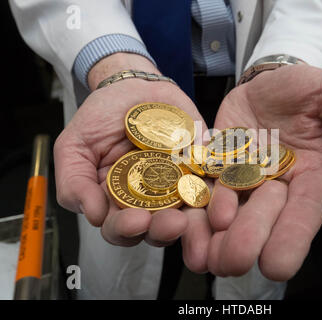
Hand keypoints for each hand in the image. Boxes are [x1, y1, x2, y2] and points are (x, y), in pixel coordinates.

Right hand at [54, 53, 210, 272]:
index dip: (126, 230)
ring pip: (186, 215)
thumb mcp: (74, 146)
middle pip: (156, 229)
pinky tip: (215, 194)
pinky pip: (211, 186)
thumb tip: (94, 215)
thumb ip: (74, 183)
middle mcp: (148, 201)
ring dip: (191, 220)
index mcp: (116, 201)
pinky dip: (214, 193)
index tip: (136, 220)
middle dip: (162, 230)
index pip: (120, 228)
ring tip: (190, 214)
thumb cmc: (101, 118)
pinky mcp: (201, 170)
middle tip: (171, 223)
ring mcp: (177, 187)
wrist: (133, 86)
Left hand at [207, 64, 321, 280]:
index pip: (303, 217)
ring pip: (225, 224)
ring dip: (211, 240)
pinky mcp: (212, 177)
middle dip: (245, 240)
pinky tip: (178, 226)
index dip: (291, 241)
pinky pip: (198, 202)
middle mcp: (274, 192)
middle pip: (260, 225)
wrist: (264, 86)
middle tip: (230, 252)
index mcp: (308, 181)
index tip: (278, 266)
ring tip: (199, 249)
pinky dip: (188, 217)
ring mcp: (240, 188)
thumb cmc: (301, 90)